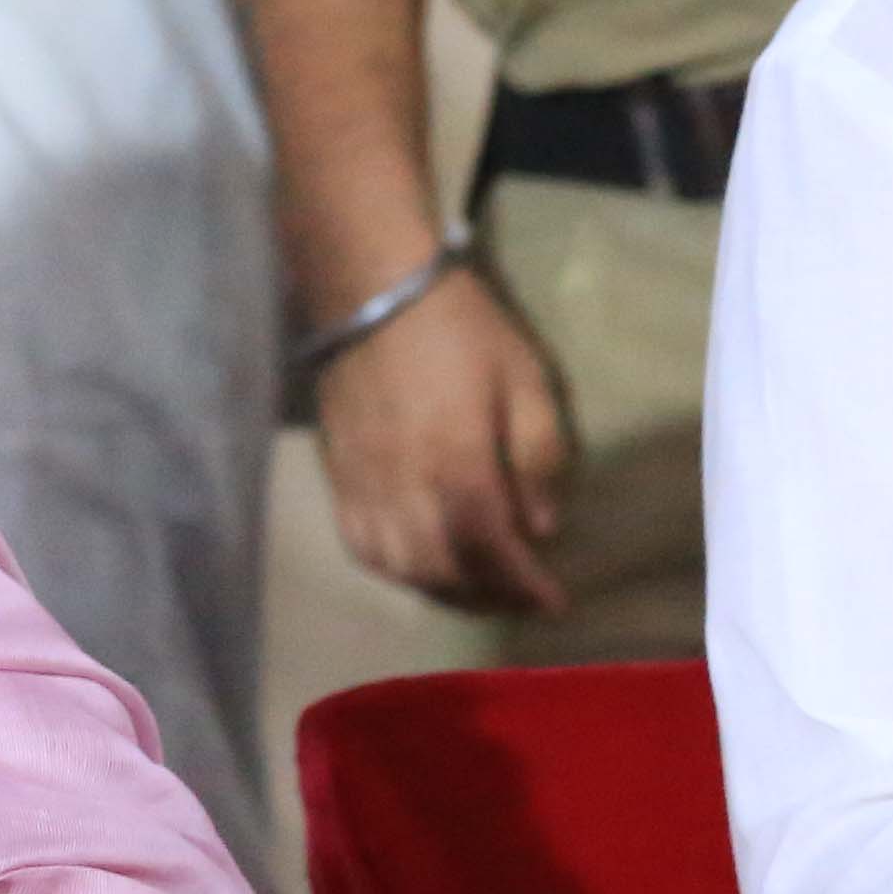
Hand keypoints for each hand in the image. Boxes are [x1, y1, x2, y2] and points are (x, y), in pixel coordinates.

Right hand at [308, 263, 571, 616]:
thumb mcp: (524, 376)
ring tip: (477, 587)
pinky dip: (396, 571)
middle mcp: (404, 484)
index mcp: (456, 458)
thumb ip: (538, 453)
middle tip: (521, 595)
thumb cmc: (459, 328)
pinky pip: (362, 546)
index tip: (554, 602)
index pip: (490, 546)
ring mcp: (364, 484)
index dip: (523, 584)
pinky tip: (422, 564)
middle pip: (443, 570)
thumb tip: (541, 526)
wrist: (369, 291)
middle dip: (488, 596)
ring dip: (444, 591)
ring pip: (400, 568)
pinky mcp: (339, 476)